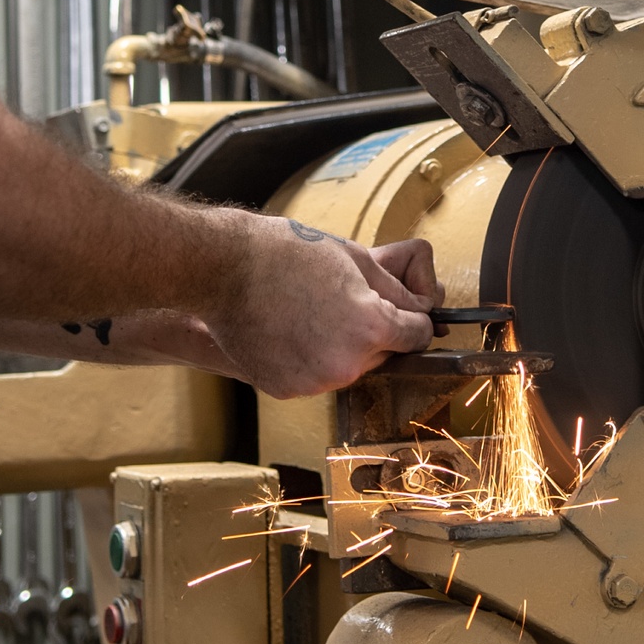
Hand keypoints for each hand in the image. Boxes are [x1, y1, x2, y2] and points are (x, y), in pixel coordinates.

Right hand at [203, 214, 443, 399]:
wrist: (225, 269)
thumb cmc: (289, 253)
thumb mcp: (355, 259)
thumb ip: (393, 291)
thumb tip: (418, 309)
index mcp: (370, 328)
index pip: (418, 335)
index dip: (412, 318)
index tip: (402, 309)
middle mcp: (347, 365)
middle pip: (382, 354)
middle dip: (374, 332)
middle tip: (344, 302)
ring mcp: (315, 382)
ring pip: (348, 367)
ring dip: (342, 348)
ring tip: (312, 313)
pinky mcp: (286, 390)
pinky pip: (314, 377)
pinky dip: (309, 359)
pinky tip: (289, 330)